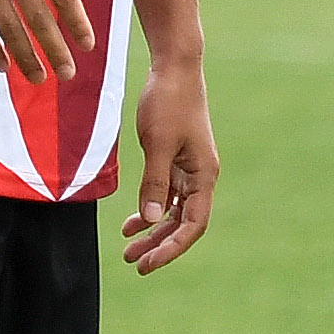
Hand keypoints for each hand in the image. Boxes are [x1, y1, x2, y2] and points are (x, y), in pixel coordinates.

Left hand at [121, 53, 216, 273]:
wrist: (175, 69)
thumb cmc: (168, 102)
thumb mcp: (157, 144)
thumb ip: (155, 184)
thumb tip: (153, 220)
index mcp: (204, 175)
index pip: (193, 224)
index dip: (172, 247)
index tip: (147, 264)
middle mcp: (201, 177)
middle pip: (185, 223)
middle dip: (160, 245)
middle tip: (134, 263)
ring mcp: (190, 170)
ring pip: (175, 212)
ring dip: (154, 231)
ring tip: (128, 249)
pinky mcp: (177, 161)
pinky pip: (168, 195)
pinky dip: (151, 210)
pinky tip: (132, 223)